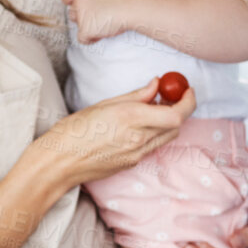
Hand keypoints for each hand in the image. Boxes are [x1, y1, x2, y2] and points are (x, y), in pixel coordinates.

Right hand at [33, 77, 194, 190]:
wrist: (59, 162)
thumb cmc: (74, 130)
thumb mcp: (104, 104)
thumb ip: (135, 95)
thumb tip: (155, 84)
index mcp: (131, 118)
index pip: (176, 114)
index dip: (188, 102)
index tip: (187, 90)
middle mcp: (138, 138)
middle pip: (176, 125)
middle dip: (179, 109)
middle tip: (169, 97)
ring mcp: (137, 154)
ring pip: (167, 136)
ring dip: (168, 122)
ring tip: (152, 109)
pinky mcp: (133, 163)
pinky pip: (153, 146)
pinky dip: (155, 133)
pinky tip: (139, 125)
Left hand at [61, 0, 128, 43]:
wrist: (132, 9)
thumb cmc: (124, 2)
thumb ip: (92, 0)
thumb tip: (89, 12)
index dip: (69, 1)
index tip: (77, 5)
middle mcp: (79, 2)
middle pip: (72, 14)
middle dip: (83, 18)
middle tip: (100, 17)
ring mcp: (81, 16)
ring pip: (78, 26)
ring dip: (89, 28)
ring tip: (105, 23)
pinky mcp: (85, 29)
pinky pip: (83, 39)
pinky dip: (93, 39)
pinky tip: (105, 31)